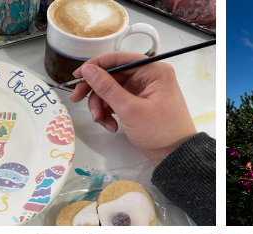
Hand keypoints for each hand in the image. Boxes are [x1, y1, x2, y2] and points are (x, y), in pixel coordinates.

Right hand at [70, 51, 196, 165]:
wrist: (175, 156)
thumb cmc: (158, 132)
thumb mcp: (129, 109)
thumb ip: (107, 88)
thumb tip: (87, 69)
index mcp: (153, 70)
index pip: (119, 58)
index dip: (95, 66)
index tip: (77, 77)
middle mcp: (150, 75)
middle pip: (113, 75)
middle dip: (96, 91)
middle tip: (77, 100)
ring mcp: (145, 89)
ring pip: (113, 90)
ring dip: (103, 105)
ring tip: (102, 122)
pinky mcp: (141, 102)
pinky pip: (119, 101)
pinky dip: (111, 112)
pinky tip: (112, 126)